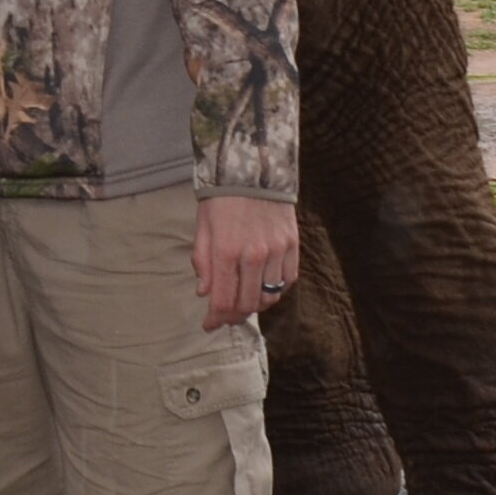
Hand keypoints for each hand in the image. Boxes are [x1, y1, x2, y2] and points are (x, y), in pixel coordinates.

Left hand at [193, 195, 297, 330]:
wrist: (253, 169)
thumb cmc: (221, 199)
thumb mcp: (202, 228)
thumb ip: (203, 262)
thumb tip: (204, 293)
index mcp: (226, 251)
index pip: (222, 300)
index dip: (215, 319)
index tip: (209, 325)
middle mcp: (254, 255)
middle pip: (247, 304)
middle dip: (234, 316)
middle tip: (226, 317)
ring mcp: (277, 251)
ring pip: (270, 296)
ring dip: (255, 306)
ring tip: (244, 303)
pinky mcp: (293, 245)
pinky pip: (287, 281)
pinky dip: (276, 290)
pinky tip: (264, 287)